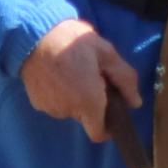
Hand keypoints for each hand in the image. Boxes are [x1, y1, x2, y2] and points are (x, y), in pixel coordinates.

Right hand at [22, 18, 143, 142]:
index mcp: (88, 102)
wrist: (32, 34)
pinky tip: (57, 73)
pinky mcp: (36, 102)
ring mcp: (50, 108)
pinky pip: (54, 103)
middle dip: (91, 102)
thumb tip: (135, 102)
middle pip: (85, 117)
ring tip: (72, 71)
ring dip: (74, 97)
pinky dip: (59, 94)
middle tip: (90, 75)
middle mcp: (68, 111)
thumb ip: (125, 79)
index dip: (107, 126)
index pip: (99, 134)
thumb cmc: (72, 41)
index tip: (109, 109)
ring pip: (69, 109)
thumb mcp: (106, 53)